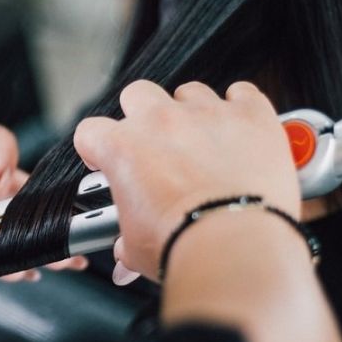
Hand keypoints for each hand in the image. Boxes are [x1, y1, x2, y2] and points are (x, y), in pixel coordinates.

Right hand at [73, 81, 299, 280]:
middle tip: (155, 146)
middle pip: (138, 94)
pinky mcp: (249, 114)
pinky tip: (240, 130)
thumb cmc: (183, 245)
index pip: (91, 131)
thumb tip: (128, 247)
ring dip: (192, 112)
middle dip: (142, 115)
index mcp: (122, 148)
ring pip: (190, 92)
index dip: (97, 146)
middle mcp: (160, 121)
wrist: (235, 248)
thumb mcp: (136, 246)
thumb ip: (126, 236)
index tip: (108, 160)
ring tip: (203, 144)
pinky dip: (240, 108)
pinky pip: (243, 92)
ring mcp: (206, 113)